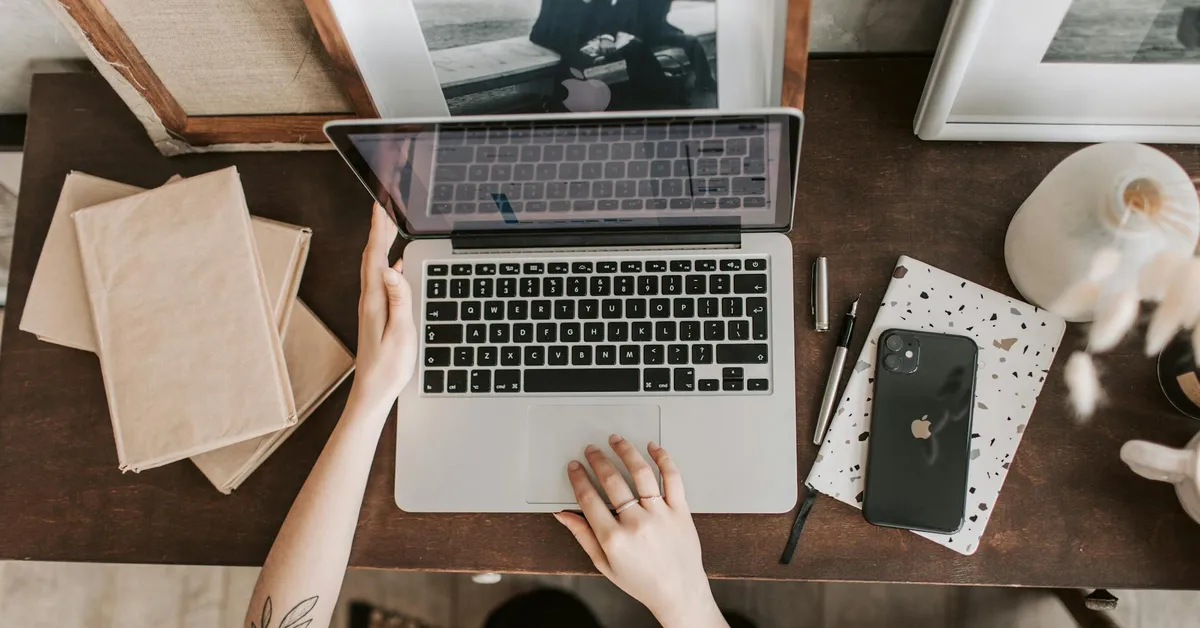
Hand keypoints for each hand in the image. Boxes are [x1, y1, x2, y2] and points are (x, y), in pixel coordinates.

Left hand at [348, 203, 417, 412]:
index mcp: (375, 300)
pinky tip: (396, 263)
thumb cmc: (388, 367)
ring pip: (374, 266)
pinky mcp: (376, 313)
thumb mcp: (400, 332)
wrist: (372, 391)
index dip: (379, 228)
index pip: (375, 255)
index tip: (381, 204)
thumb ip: (399, 299)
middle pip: (372, 255)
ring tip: (390, 226)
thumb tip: (393, 267)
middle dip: (379, 228)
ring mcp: (371, 306)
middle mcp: (369, 299)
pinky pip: (380, 279)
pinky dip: (386, 262)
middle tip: (386, 205)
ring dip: (381, 243)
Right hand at [553, 435, 726, 627]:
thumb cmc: (642, 581)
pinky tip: (653, 448)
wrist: (678, 592)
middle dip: (598, 460)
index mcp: (614, 538)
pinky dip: (663, 459)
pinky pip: (672, 478)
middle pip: (612, 481)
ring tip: (616, 441)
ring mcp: (660, 514)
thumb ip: (582, 535)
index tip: (575, 467)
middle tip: (592, 450)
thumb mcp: (604, 564)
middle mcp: (637, 523)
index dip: (578, 478)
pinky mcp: (680, 510)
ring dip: (626, 452)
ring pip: (641, 473)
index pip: (589, 498)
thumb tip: (563, 514)